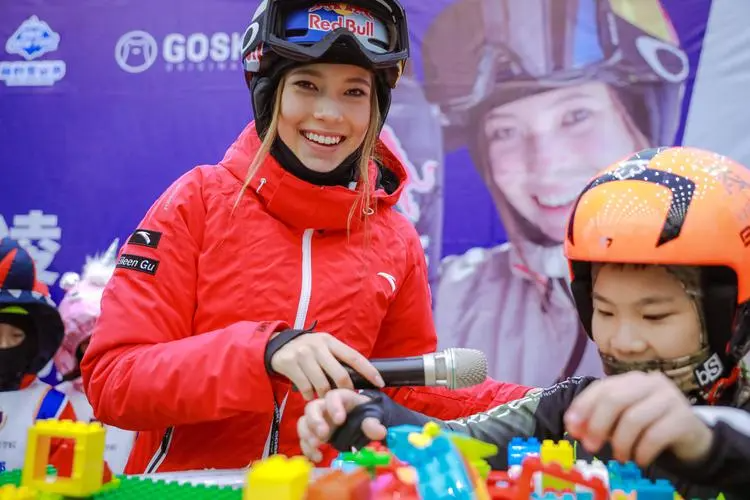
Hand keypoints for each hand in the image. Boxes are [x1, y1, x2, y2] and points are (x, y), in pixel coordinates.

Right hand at [270, 332, 384, 400]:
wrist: (277, 346)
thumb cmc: (308, 350)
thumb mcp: (324, 347)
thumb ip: (338, 358)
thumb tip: (360, 377)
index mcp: (330, 341)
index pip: (354, 357)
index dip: (368, 371)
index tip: (380, 383)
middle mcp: (318, 346)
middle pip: (340, 375)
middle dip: (345, 391)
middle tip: (344, 400)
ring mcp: (303, 354)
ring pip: (322, 384)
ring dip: (325, 396)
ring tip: (324, 397)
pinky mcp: (290, 363)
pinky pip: (306, 388)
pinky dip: (310, 396)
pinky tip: (310, 395)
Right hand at [297, 389, 386, 461]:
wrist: (361, 426)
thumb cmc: (365, 417)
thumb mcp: (372, 418)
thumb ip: (373, 424)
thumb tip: (380, 432)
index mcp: (342, 398)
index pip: (333, 396)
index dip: (334, 406)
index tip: (340, 420)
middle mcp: (326, 406)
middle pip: (313, 407)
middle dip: (315, 421)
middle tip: (323, 435)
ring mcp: (318, 420)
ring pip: (304, 421)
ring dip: (307, 434)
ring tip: (317, 446)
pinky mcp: (314, 433)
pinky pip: (304, 438)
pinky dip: (307, 448)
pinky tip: (318, 457)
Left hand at [564, 371, 713, 466]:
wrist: (693, 437)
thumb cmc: (651, 426)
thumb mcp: (623, 420)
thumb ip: (600, 419)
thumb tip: (574, 427)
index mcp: (631, 379)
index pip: (601, 388)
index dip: (583, 408)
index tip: (571, 428)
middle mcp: (650, 382)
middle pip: (615, 399)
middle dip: (597, 425)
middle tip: (591, 446)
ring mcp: (670, 397)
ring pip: (634, 418)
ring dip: (621, 442)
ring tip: (621, 457)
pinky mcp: (685, 418)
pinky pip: (655, 435)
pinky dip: (642, 451)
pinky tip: (640, 459)